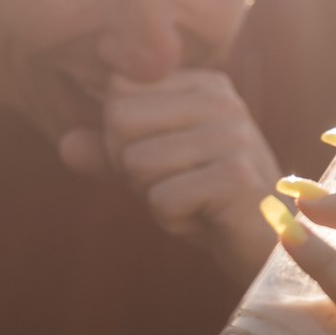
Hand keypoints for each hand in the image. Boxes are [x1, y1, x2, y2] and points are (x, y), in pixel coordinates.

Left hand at [59, 70, 281, 283]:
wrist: (270, 249)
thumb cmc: (210, 205)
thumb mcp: (154, 172)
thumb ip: (108, 153)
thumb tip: (65, 144)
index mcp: (204, 85)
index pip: (118, 91)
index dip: (120, 137)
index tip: (164, 160)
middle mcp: (222, 100)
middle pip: (119, 119)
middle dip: (130, 166)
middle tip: (176, 185)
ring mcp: (233, 136)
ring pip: (136, 162)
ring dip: (153, 196)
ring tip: (194, 201)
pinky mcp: (237, 177)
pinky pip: (162, 199)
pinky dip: (173, 221)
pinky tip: (207, 219)